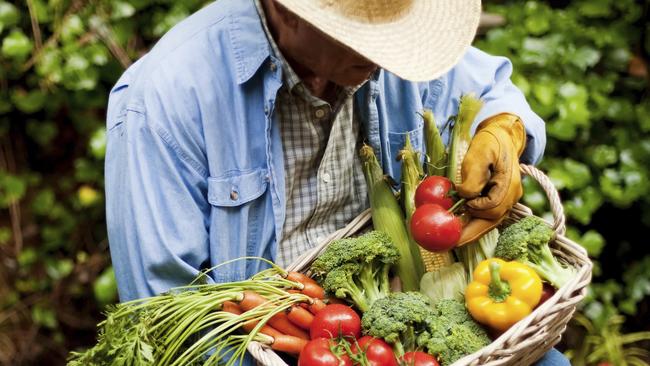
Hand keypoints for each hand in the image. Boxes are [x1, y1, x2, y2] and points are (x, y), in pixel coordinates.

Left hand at [456, 113, 526, 244]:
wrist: (501, 137)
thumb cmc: (489, 143)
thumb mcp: (479, 153)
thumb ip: (473, 176)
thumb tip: (464, 196)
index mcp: (509, 184)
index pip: (493, 207)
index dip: (476, 209)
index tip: (462, 206)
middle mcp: (511, 196)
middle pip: (492, 221)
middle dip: (472, 233)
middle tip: (452, 242)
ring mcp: (507, 200)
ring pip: (490, 221)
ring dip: (472, 230)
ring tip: (453, 240)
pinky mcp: (499, 200)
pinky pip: (487, 216)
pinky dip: (473, 222)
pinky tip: (458, 226)